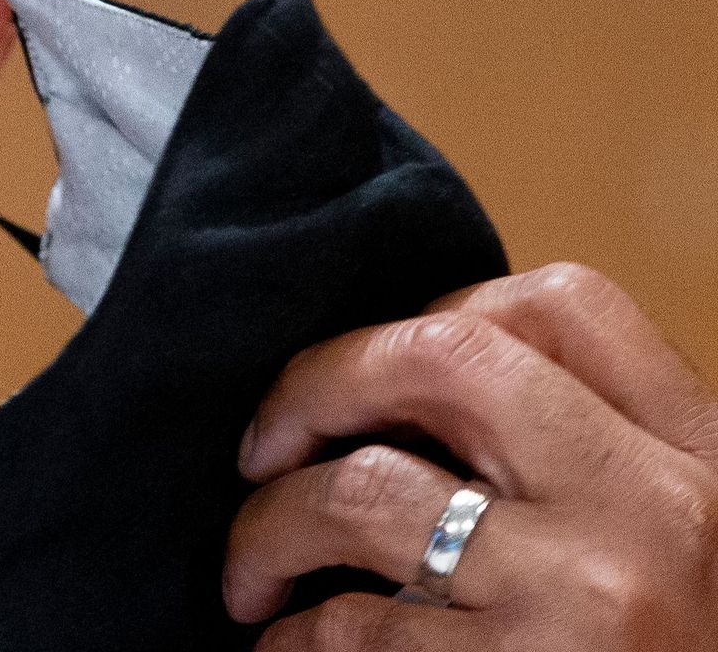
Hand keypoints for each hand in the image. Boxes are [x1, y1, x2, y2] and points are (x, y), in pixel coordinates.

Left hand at [223, 262, 717, 649]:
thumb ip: (591, 462)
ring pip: (360, 494)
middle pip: (439, 356)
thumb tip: (414, 404)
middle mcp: (648, 507)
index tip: (379, 373)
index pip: (563, 305)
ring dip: (269, 528)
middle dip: (319, 382)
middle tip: (266, 441)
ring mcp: (582, 597)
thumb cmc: (682, 647)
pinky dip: (292, 639)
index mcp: (702, 457)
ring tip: (251, 572)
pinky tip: (288, 650)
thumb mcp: (688, 541)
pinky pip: (352, 629)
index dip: (440, 310)